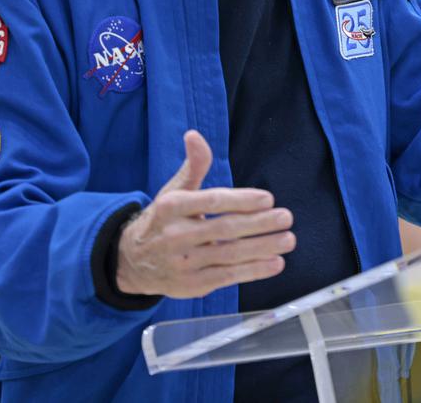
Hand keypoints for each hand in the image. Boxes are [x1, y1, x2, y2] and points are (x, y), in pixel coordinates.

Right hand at [116, 130, 295, 297]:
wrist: (132, 262)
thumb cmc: (163, 221)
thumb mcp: (173, 192)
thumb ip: (192, 166)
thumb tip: (194, 135)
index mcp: (171, 208)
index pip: (212, 202)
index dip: (241, 200)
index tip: (268, 198)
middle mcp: (175, 236)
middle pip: (225, 229)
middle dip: (260, 224)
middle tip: (286, 217)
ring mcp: (184, 263)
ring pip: (230, 255)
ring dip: (263, 248)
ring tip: (288, 239)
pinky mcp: (192, 285)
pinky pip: (228, 276)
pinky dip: (254, 271)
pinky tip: (275, 263)